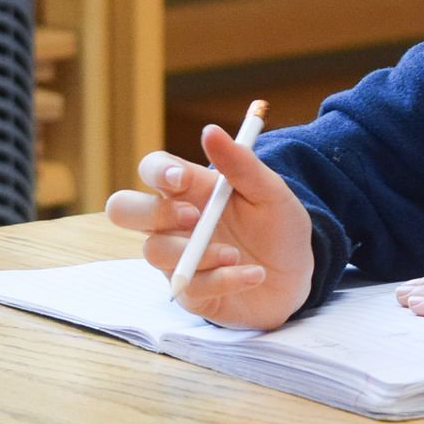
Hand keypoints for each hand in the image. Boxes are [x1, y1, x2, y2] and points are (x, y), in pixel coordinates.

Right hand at [104, 125, 314, 329]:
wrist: (299, 275)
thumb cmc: (279, 227)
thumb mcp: (271, 192)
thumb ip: (242, 164)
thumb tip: (210, 130)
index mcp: (190, 189)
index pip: (152, 169)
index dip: (156, 171)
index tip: (180, 180)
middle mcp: (174, 222)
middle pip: (123, 209)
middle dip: (150, 212)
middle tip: (192, 218)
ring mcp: (177, 259)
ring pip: (153, 251)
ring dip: (198, 253)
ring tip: (237, 254)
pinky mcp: (190, 293)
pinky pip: (188, 287)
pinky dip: (225, 280)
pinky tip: (254, 275)